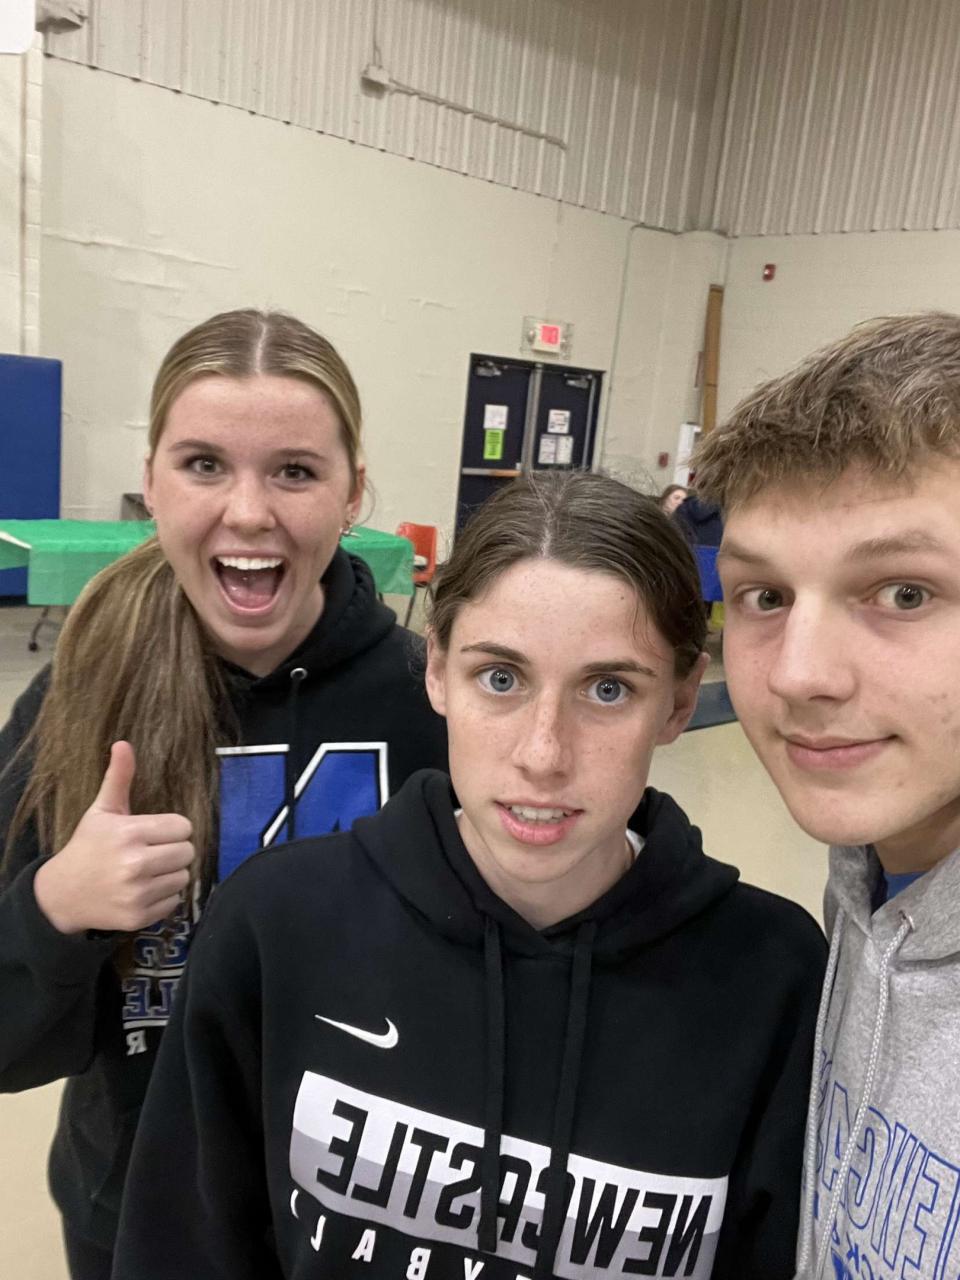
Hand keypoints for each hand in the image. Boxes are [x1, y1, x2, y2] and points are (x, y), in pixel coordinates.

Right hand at [33, 742, 194, 934]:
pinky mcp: (139, 916)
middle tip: (153, 852)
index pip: (183, 827)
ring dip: (171, 874)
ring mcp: (137, 893)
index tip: (155, 833)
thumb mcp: (101, 810)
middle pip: (187, 852)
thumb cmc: (88, 847)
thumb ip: (118, 778)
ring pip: (184, 877)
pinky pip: (174, 901)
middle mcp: (135, 864)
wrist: (62, 894)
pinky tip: (143, 890)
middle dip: (174, 850)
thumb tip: (123, 744)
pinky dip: (163, 897)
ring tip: (148, 871)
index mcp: (129, 833)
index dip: (172, 829)